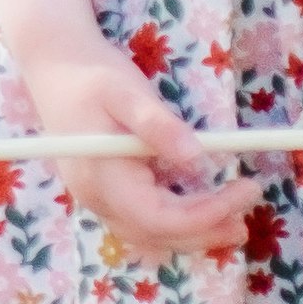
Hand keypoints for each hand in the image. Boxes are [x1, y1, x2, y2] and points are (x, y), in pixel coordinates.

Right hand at [0, 27, 246, 256]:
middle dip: (206, 232)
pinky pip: (141, 224)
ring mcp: (98, 199)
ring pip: (149, 236)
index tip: (246, 191)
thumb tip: (197, 158)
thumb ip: (159, 126)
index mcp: (103, 178)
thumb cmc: (93, 75)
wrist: (55, 67)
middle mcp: (97, 198)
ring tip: (233, 225)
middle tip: (247, 219)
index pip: (161, 217)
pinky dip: (173, 227)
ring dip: (192, 235)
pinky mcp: (104, 192)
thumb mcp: (129, 92)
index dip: (207, 214)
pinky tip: (199, 216)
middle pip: (157, 234)